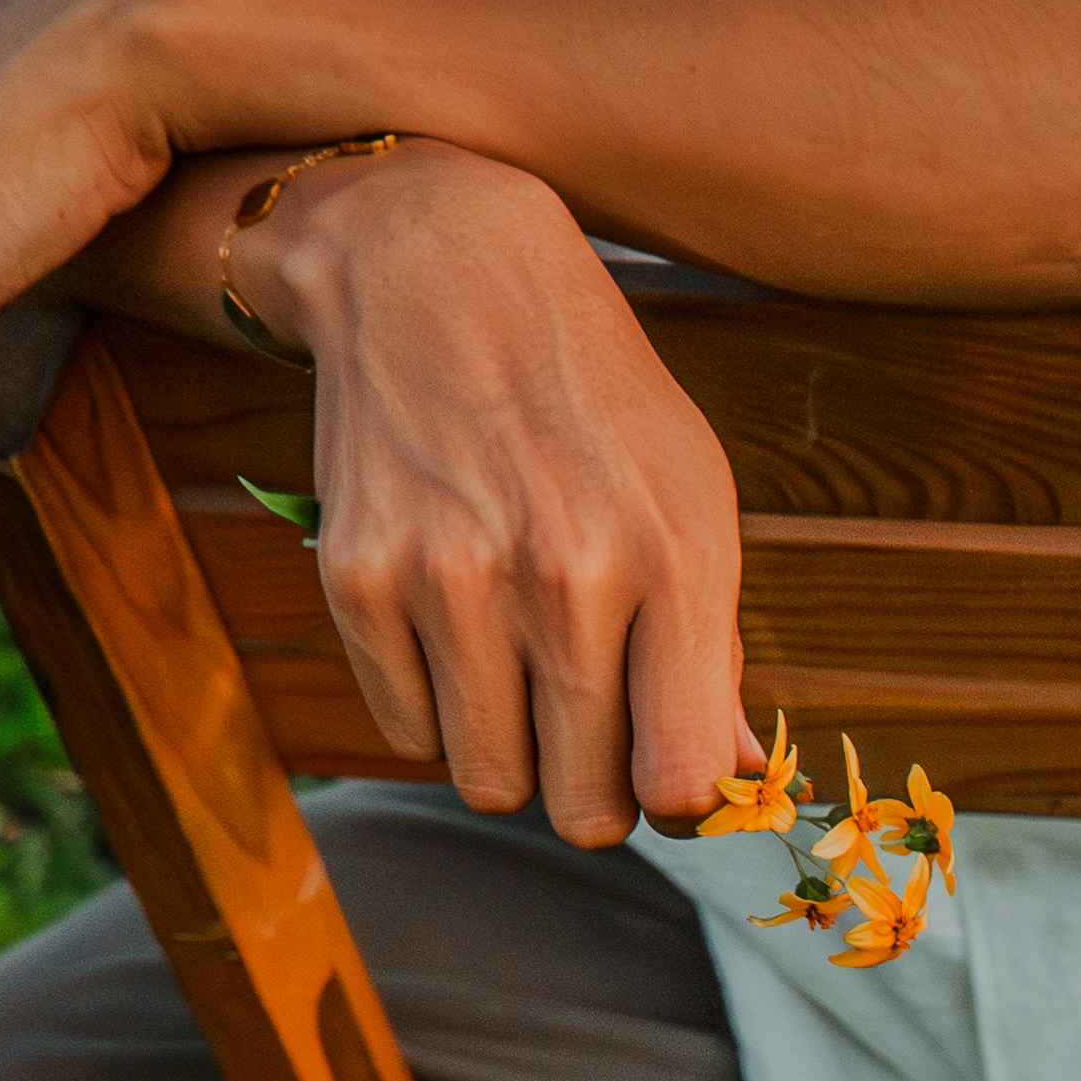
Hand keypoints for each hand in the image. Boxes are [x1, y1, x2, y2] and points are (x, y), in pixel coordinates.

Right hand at [250, 141, 757, 844]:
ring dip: (511, 753)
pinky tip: (455, 625)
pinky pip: (407, 731)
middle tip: (588, 732)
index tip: (664, 777)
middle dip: (592, 792)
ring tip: (521, 669)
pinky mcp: (358, 579)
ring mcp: (451, 581)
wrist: (440, 273)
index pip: (679, 777)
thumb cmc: (589, 401)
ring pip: (489, 783)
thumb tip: (721, 784)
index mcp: (671, 557)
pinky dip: (436, 707)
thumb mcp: (691, 497)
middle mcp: (563, 576)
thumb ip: (711, 649)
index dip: (676, 801)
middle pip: (581, 807)